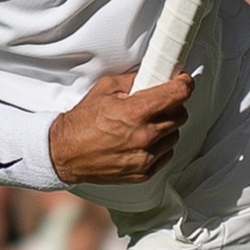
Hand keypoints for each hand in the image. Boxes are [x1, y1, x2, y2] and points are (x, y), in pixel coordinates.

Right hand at [47, 73, 192, 184]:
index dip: (184, 84)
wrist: (64, 153)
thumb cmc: (81, 122)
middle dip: (172, 106)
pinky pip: (165, 154)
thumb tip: (154, 76)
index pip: (179, 94)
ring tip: (145, 125)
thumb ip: (133, 81)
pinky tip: (141, 141)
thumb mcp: (105, 90)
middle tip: (157, 104)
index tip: (183, 82)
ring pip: (174, 136)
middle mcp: (144, 136)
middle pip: (180, 115)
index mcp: (136, 112)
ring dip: (165, 128)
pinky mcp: (143, 172)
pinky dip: (158, 147)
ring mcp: (145, 157)